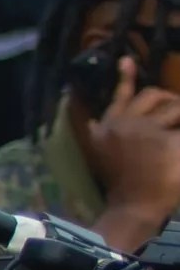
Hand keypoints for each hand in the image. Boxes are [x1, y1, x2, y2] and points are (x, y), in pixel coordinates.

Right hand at [80, 56, 179, 227]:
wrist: (132, 209)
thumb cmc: (120, 185)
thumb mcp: (103, 153)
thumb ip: (102, 131)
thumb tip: (97, 119)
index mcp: (107, 128)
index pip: (120, 94)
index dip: (125, 75)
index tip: (126, 60)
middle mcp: (125, 124)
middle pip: (152, 96)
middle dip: (169, 99)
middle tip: (176, 107)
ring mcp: (148, 132)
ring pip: (172, 106)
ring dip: (179, 110)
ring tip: (176, 132)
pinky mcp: (169, 142)